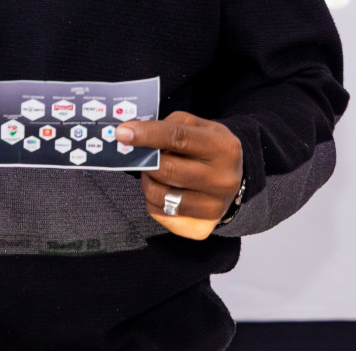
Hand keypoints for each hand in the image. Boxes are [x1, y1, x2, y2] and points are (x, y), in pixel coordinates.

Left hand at [118, 111, 242, 240]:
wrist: (233, 182)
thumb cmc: (208, 148)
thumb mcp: (198, 126)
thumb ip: (169, 125)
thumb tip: (134, 134)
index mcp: (223, 148)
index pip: (178, 138)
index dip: (147, 134)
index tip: (122, 133)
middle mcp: (222, 181)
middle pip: (166, 169)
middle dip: (146, 160)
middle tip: (142, 155)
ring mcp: (212, 209)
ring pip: (158, 194)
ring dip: (148, 180)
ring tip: (156, 173)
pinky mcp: (199, 228)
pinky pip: (159, 213)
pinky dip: (153, 199)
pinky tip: (164, 190)